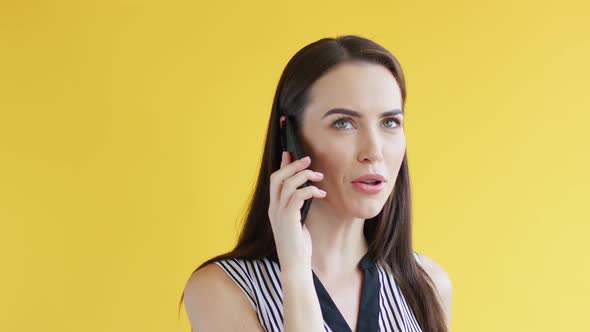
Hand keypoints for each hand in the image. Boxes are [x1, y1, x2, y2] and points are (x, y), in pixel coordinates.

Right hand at [268, 151, 326, 271]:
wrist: (295, 265)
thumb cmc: (298, 246)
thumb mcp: (297, 223)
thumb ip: (297, 208)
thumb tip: (304, 194)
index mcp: (274, 208)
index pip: (274, 180)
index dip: (282, 165)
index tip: (290, 153)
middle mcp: (273, 209)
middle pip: (277, 177)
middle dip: (293, 165)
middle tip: (308, 159)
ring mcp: (279, 214)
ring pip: (288, 184)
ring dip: (305, 176)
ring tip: (319, 177)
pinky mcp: (289, 219)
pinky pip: (298, 196)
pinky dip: (310, 191)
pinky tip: (321, 194)